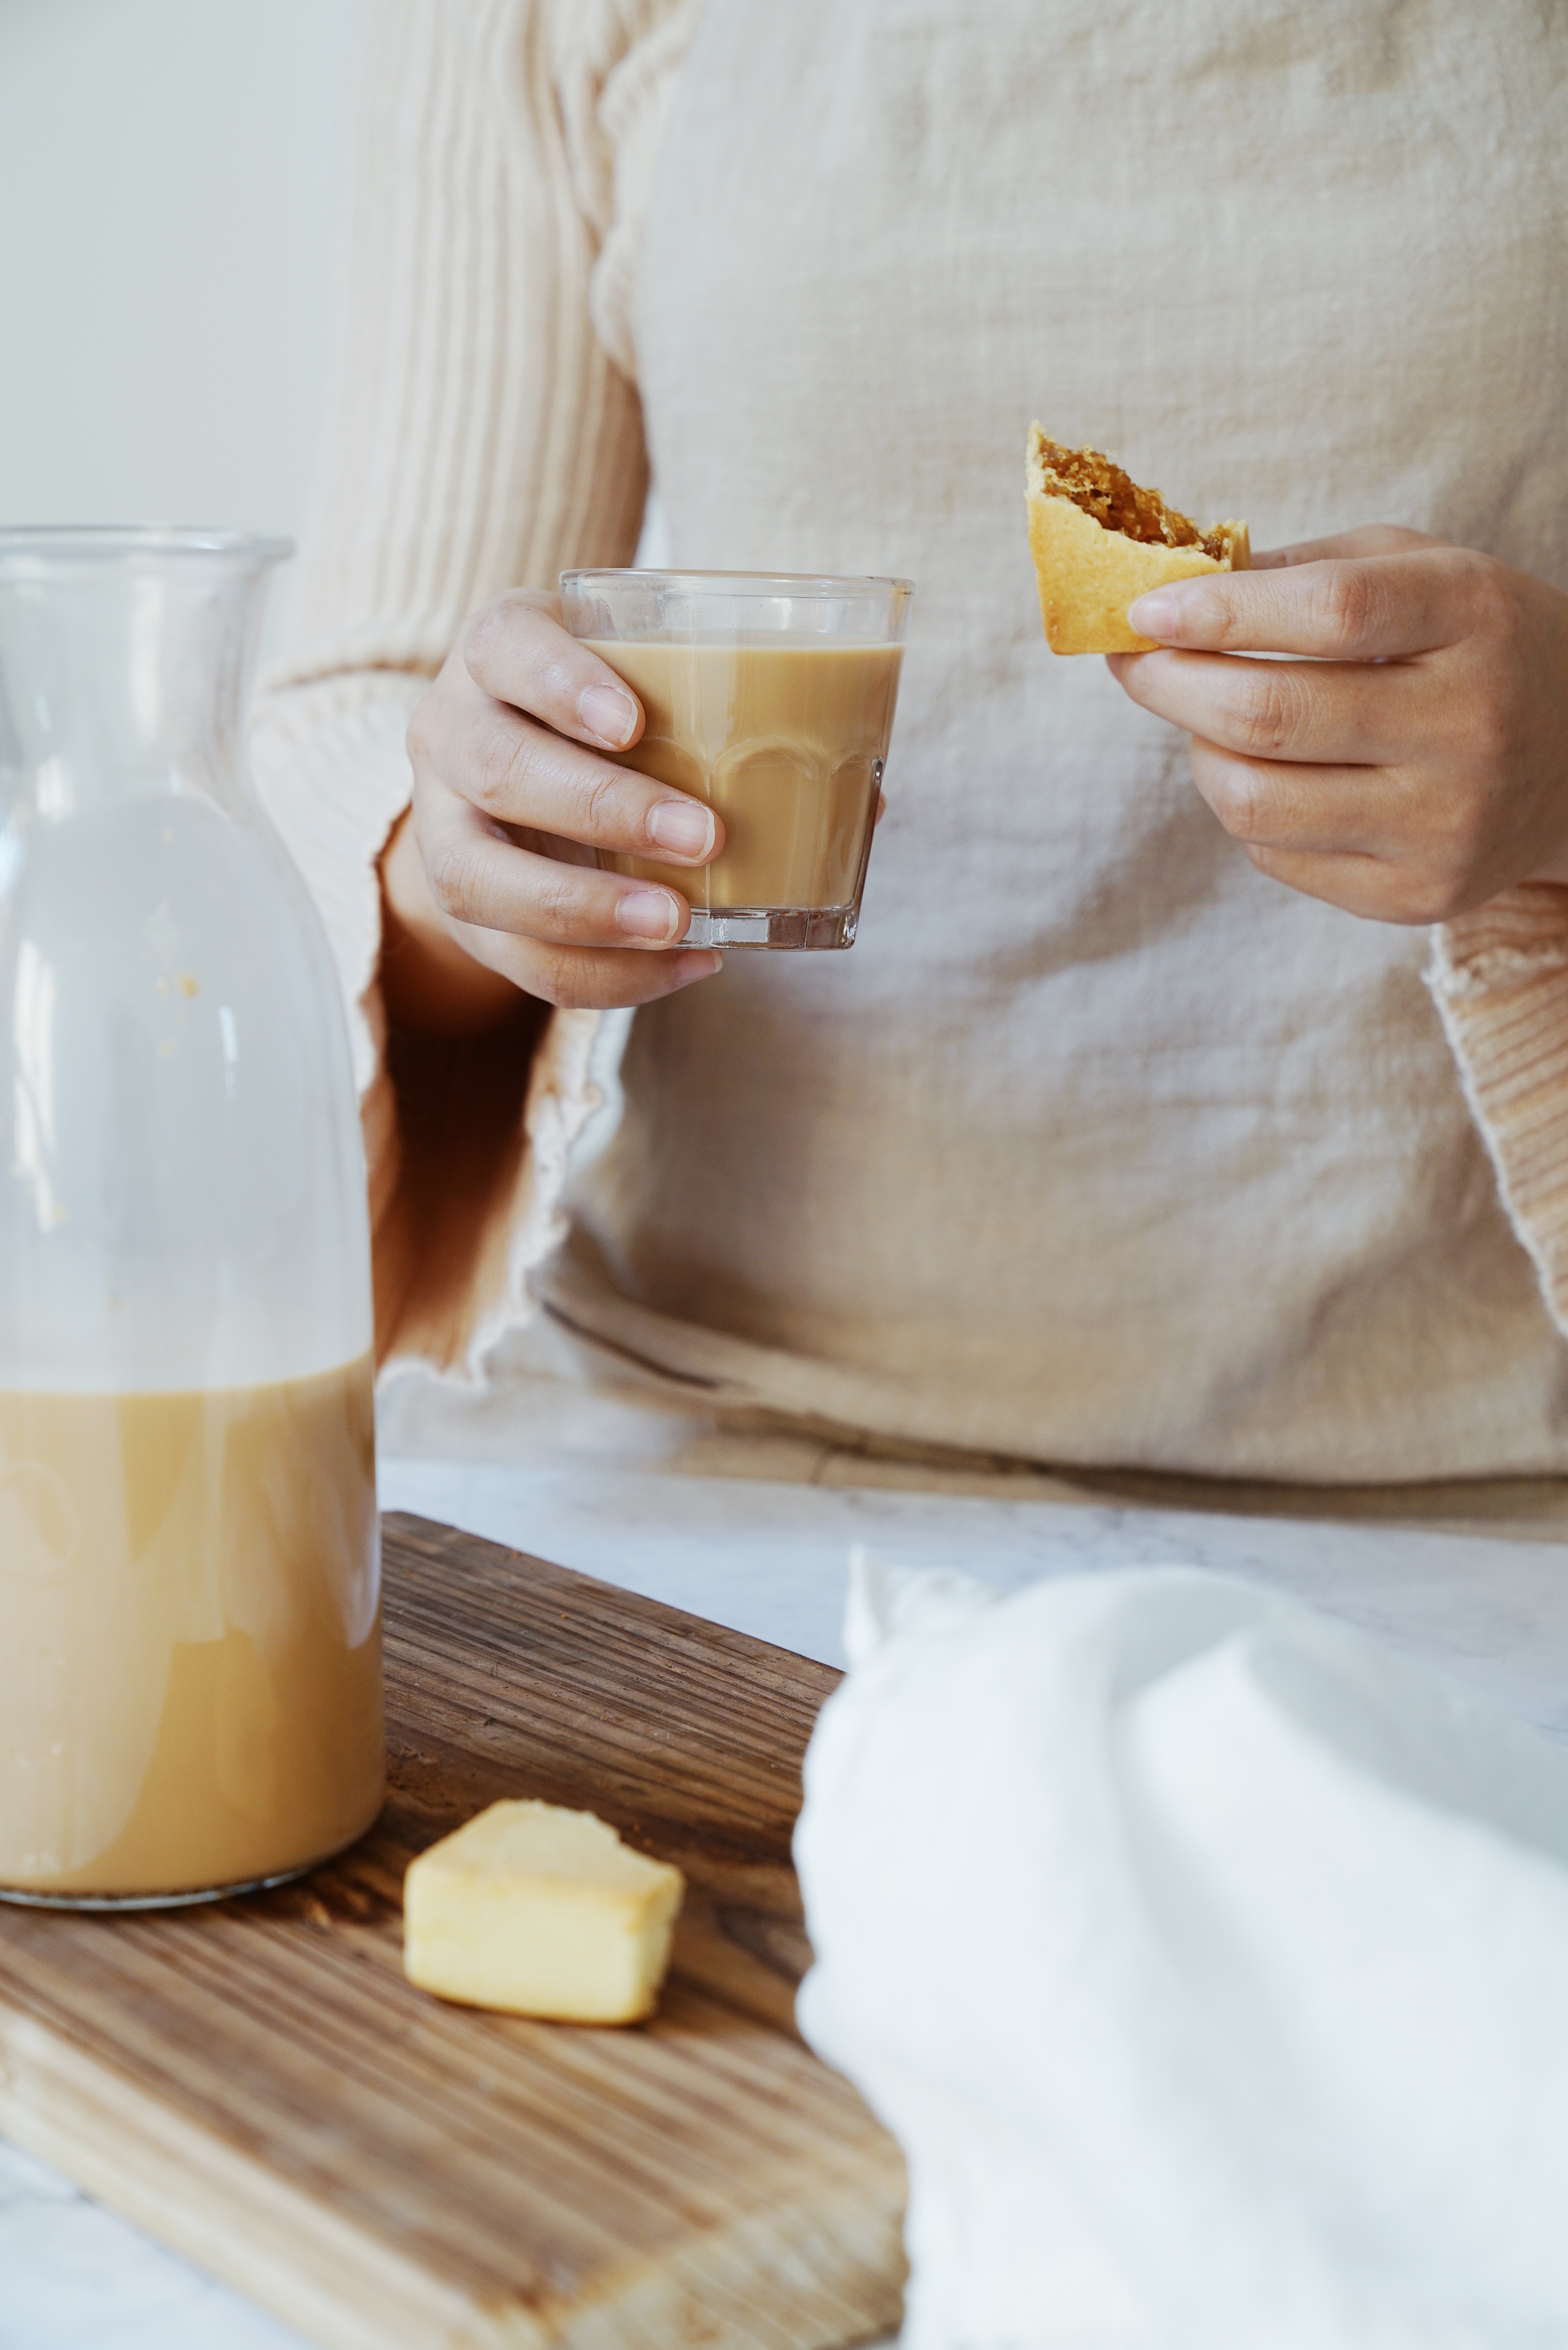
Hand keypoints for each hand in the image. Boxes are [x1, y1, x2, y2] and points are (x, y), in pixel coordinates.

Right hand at [383, 589, 724, 1028]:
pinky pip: (516, 960)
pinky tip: (685, 966)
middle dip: (599, 808)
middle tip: (703, 835)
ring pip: (478, 877)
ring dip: (586, 909)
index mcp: (497, 651)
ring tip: (676, 923)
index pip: (507, 648)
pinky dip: (603, 975)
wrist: (508, 779)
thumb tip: (864, 799)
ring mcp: (440, 826)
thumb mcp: (645, 682)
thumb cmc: (603, 714)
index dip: (563, 684)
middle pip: (497, 768)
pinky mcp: (460, 912)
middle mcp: (450, 731)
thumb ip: (730, 716)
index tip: (634, 723)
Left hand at [1105, 527, 1567, 923]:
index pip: (1329, 612)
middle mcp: (1467, 728)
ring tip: (1208, 723)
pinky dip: (1247, 813)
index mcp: (1473, 620)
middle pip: (1271, 716)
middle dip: (1172, 685)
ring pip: (1254, 802)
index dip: (1219, 612)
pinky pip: (1275, 857)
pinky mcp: (1414, 896)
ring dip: (1201, 756)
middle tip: (1136, 663)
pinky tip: (1275, 777)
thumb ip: (1306, 570)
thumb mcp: (1422, 574)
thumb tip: (1177, 588)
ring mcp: (1443, 824)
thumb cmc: (1475, 647)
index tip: (1145, 609)